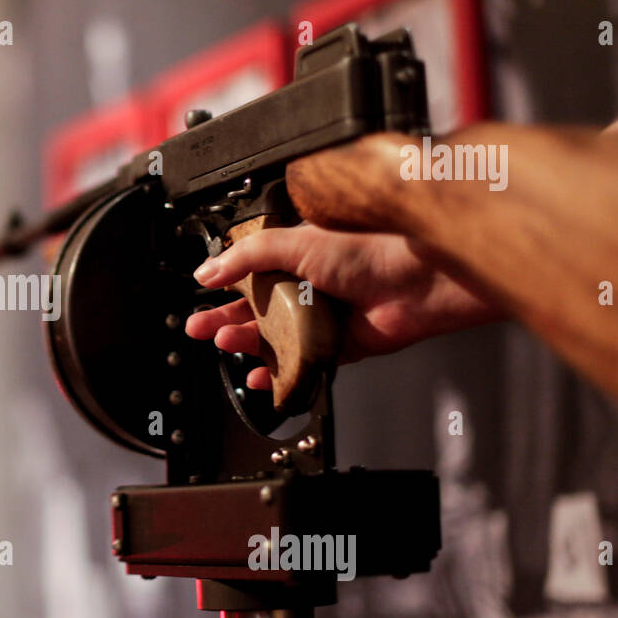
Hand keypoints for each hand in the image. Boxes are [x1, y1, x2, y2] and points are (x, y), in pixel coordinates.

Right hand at [185, 225, 502, 391]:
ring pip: (274, 337)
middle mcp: (309, 285)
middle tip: (199, 327)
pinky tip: (258, 375)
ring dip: (246, 342)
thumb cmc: (371, 249)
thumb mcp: (295, 242)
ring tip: (224, 342)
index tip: (202, 294)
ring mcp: (323, 317)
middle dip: (225, 318)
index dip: (225, 285)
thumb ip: (247, 256)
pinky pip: (301, 363)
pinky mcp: (338, 346)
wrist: (418, 280)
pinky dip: (277, 371)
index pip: (251, 272)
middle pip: (256, 308)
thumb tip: (208, 270)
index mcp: (297, 254)